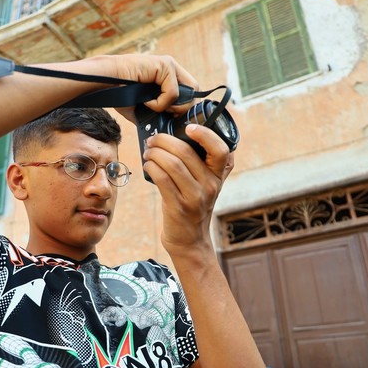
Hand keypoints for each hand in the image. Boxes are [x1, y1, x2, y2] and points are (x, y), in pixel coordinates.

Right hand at [105, 54, 198, 122]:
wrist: (104, 82)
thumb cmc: (119, 92)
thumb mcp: (143, 107)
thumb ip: (158, 114)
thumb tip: (167, 132)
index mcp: (168, 75)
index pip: (190, 93)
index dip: (183, 108)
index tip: (170, 118)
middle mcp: (171, 67)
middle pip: (194, 93)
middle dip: (181, 109)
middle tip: (163, 114)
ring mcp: (169, 65)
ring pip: (186, 94)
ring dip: (168, 107)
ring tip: (151, 106)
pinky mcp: (164, 65)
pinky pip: (172, 93)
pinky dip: (159, 104)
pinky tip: (146, 101)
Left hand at [141, 123, 233, 256]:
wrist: (190, 240)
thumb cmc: (194, 206)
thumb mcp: (207, 185)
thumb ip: (204, 164)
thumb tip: (184, 135)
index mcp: (218, 176)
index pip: (220, 150)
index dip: (205, 135)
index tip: (189, 127)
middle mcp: (210, 185)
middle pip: (186, 152)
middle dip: (164, 141)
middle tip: (153, 140)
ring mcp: (195, 197)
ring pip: (172, 164)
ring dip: (155, 153)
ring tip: (148, 152)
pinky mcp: (178, 206)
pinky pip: (162, 179)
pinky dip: (151, 167)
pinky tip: (147, 165)